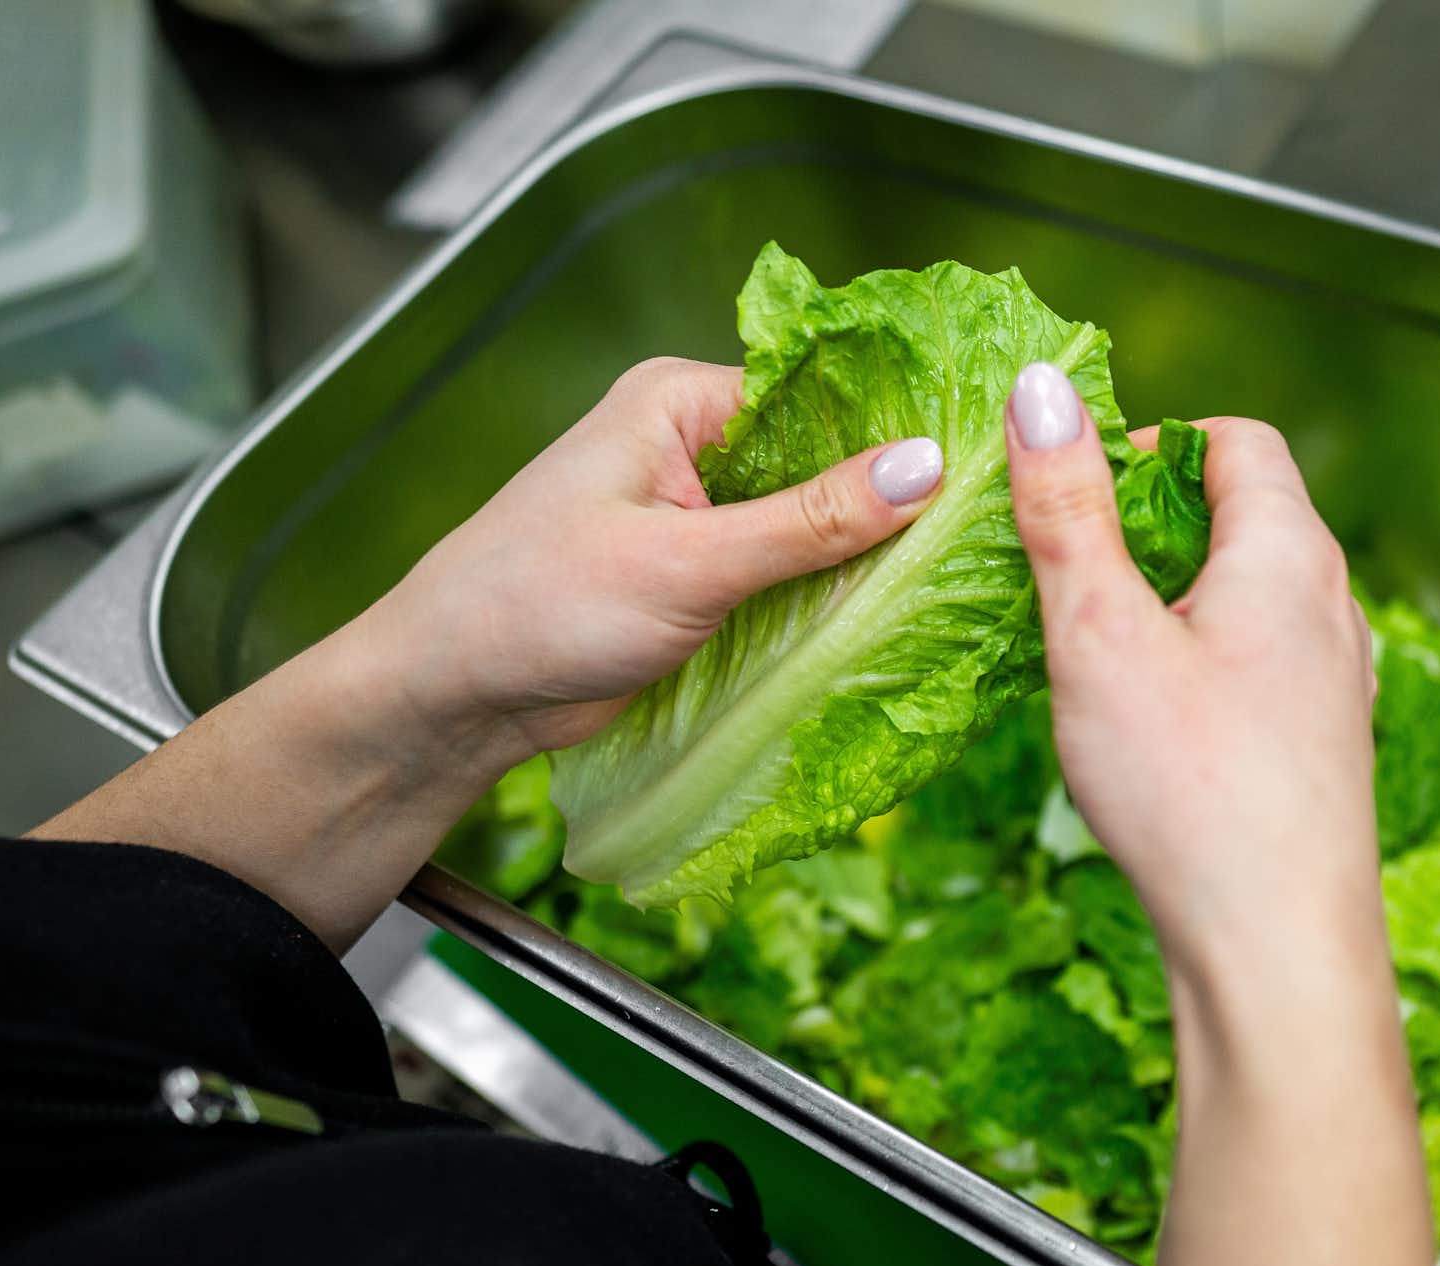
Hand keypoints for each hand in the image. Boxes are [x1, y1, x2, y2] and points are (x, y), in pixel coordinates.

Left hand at [350, 356, 946, 770]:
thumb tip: (925, 468)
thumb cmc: (536, 606)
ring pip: (813, 526)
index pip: (821, 395)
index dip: (898, 431)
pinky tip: (892, 619)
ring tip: (959, 580)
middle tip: (987, 534)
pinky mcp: (701, 580)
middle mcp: (694, 445)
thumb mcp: (687, 564)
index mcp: (681, 402)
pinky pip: (788, 577)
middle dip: (890, 502)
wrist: (452, 696)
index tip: (985, 466)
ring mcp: (699, 516)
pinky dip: (829, 599)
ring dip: (863, 559)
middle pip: (825, 461)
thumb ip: (809, 522)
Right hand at [1003, 362, 1384, 1005]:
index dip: (1151, 443)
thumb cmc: (1193, 790)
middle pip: (1244, 516)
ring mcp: (1338, 681)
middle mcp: (1332, 606)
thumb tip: (1042, 393)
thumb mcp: (1099, 632)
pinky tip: (1148, 723)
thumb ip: (1068, 509)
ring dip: (1173, 601)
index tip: (1077, 487)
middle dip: (1149, 525)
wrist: (1276, 948)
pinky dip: (1200, 665)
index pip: (1235, 440)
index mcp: (1288, 553)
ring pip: (1250, 599)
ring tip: (1095, 649)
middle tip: (1066, 570)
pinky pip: (1260, 668)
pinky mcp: (1324, 748)